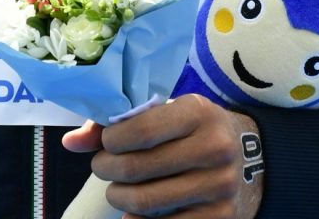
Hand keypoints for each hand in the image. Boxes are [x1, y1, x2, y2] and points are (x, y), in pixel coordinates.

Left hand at [62, 95, 263, 216]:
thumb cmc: (192, 127)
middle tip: (101, 167)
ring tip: (115, 190)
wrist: (249, 153)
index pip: (140, 129)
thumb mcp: (165, 112)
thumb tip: (69, 143)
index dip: (110, 141)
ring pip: (148, 202)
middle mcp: (213, 148)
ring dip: (119, 198)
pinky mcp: (222, 218)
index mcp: (197, 112)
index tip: (104, 144)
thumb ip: (117, 122)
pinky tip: (133, 214)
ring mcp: (220, 187)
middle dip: (107, 170)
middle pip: (138, 169)